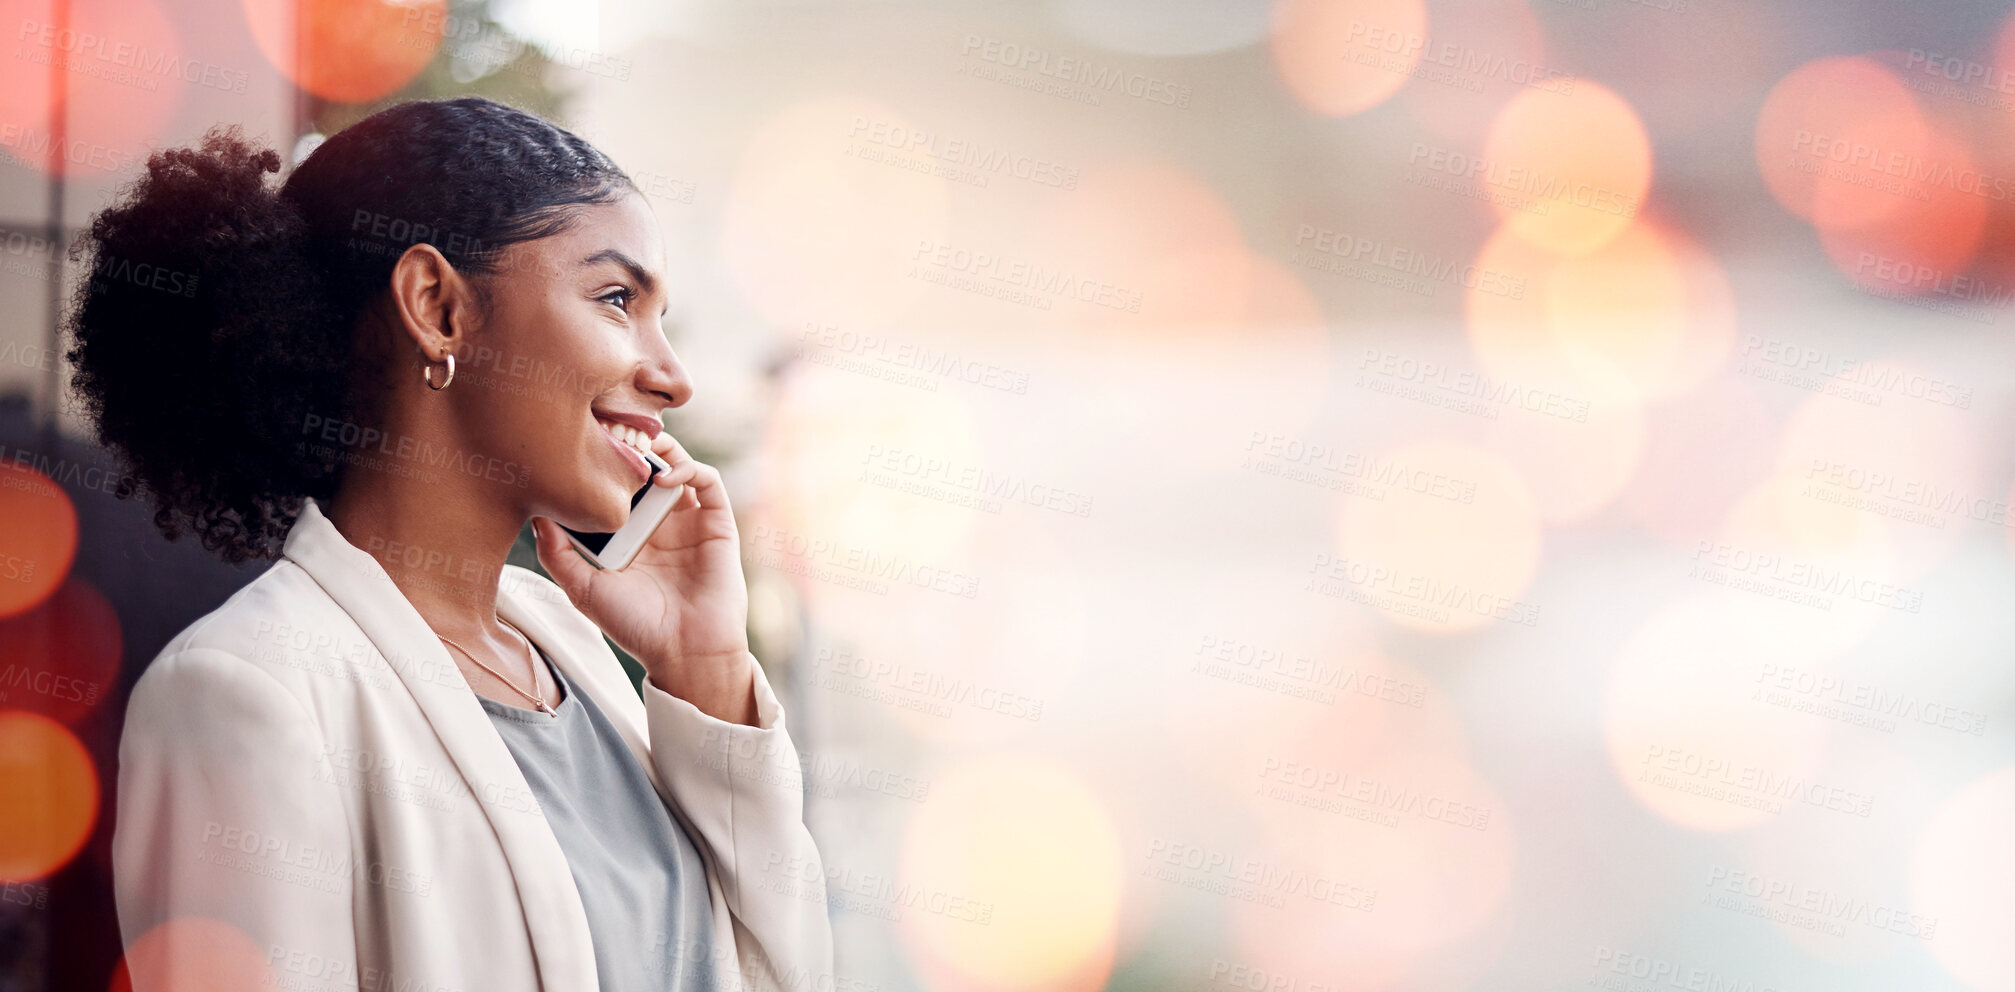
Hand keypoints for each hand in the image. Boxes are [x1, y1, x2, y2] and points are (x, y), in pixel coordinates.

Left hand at [532, 431, 756, 724]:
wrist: (683, 651)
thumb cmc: (635, 626)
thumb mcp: (583, 590)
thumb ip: (558, 555)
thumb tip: (536, 513)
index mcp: (629, 533)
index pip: (617, 485)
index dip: (606, 462)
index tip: (585, 445)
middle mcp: (660, 522)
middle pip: (647, 467)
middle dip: (632, 444)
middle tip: (614, 431)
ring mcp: (690, 520)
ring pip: (678, 465)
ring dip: (662, 449)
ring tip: (640, 447)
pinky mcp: (717, 523)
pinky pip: (707, 482)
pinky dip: (689, 469)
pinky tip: (665, 477)